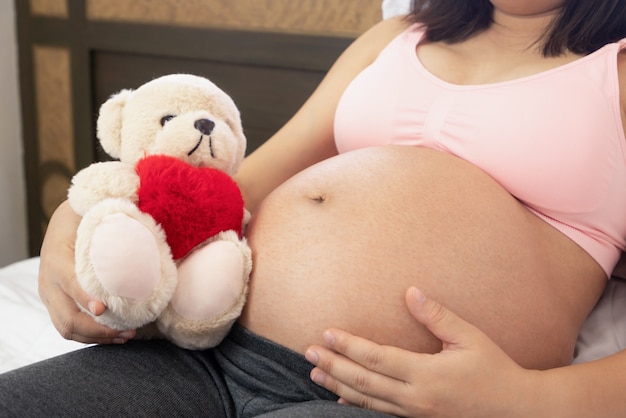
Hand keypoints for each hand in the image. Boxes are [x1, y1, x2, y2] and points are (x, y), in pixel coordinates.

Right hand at [38, 200, 135, 343]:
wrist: (65, 220)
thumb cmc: (86, 216)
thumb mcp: (94, 212)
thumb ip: (115, 216)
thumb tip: (147, 211)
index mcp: (57, 258)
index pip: (69, 282)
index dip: (84, 297)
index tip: (104, 309)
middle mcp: (48, 282)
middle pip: (67, 317)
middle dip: (98, 329)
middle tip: (128, 331)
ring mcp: (50, 297)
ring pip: (67, 329)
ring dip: (98, 337)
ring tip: (127, 336)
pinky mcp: (57, 305)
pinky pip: (70, 328)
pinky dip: (93, 336)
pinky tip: (118, 335)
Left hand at [305, 287, 538, 417]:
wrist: (515, 410)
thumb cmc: (494, 369)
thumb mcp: (470, 337)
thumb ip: (437, 316)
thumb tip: (410, 291)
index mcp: (427, 374)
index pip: (377, 358)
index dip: (349, 346)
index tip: (327, 334)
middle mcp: (416, 397)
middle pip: (363, 381)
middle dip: (333, 365)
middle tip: (308, 352)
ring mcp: (415, 414)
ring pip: (366, 400)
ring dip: (337, 385)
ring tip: (315, 373)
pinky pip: (379, 413)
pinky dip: (356, 405)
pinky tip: (339, 398)